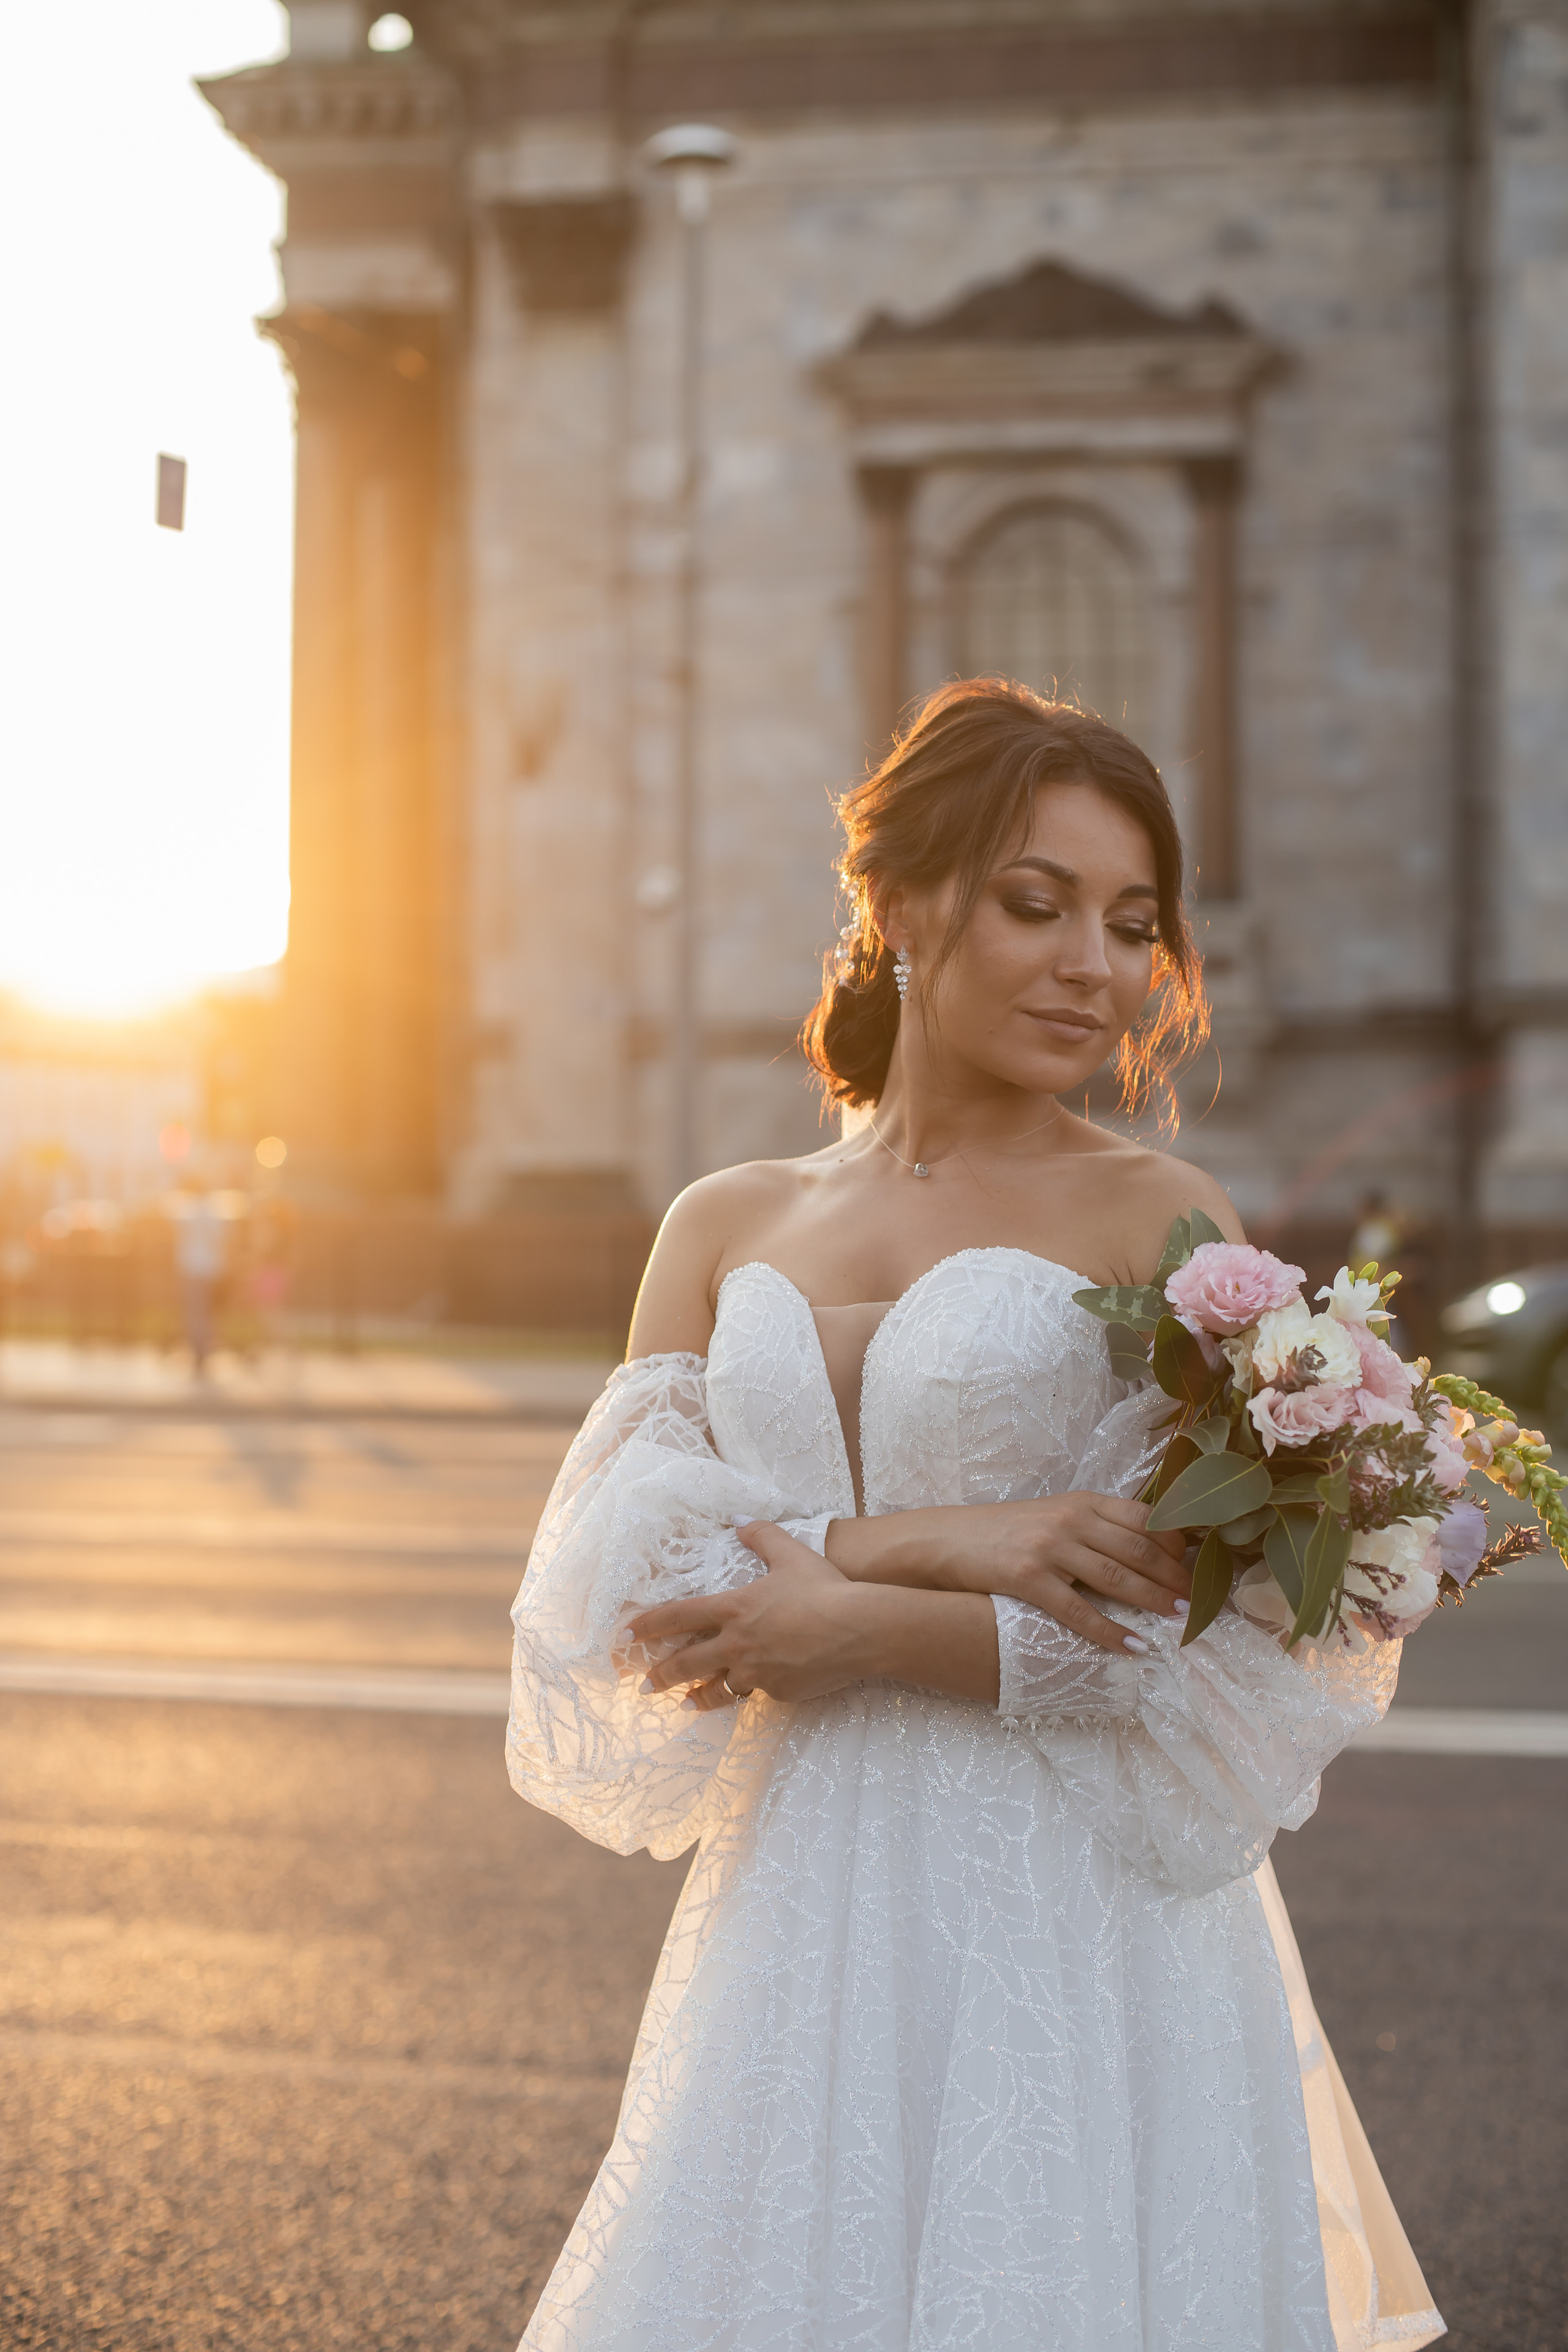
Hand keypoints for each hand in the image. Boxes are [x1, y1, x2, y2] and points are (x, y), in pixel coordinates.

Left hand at [628, 1524, 870, 1711]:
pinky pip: (755, 1694)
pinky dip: (747, 1693)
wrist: (859, 1629)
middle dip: (661, 1675)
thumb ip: (761, 1535)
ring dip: (696, 1698)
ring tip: (683, 1705)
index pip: (679, 1617)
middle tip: (644, 1685)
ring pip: (716, 1689)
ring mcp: (756, 1673)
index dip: (649, 1626)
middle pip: (687, 1664)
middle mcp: (737, 1644)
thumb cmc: (823, 1589)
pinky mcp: (777, 1692)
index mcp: (734, 1608)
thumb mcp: (791, 1553)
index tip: (627, 1636)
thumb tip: (739, 1520)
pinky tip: (747, 1693)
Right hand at [830, 1492, 1189, 1654]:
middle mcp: (1069, 1518)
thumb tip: (1144, 1551)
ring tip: (1180, 1620)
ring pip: (1116, 1576)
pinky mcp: (1027, 1577)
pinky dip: (1109, 1631)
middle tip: (1199, 1601)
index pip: (1144, 1517)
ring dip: (1154, 1600)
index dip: (1177, 1543)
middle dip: (1174, 1575)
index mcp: (1080, 1501)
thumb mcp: (1050, 1518)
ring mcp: (1049, 1547)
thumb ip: (1092, 1527)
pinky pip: (1078, 1609)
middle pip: (1139, 1547)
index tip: (1197, 1566)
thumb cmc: (1000, 1533)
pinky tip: (1131, 1646)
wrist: (943, 1541)